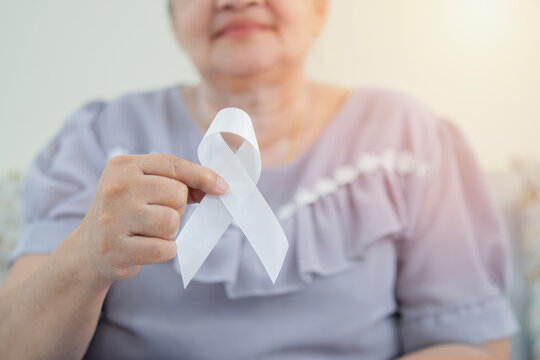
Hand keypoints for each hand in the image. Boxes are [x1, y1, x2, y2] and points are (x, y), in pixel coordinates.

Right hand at [75, 154, 228, 286]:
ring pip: (171, 222)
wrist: (90, 248)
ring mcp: (112, 219)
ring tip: (150, 231)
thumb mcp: (145, 187)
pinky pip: (164, 249)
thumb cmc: (129, 212)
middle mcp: (115, 188)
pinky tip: (147, 247)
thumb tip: (218, 186)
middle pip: (176, 194)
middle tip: (157, 214)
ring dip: (170, 231)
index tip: (222, 187)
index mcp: (123, 166)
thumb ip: (179, 181)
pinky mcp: (115, 249)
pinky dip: (165, 250)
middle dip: (177, 208)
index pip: (172, 164)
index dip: (201, 175)